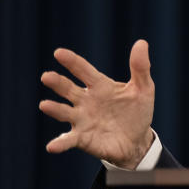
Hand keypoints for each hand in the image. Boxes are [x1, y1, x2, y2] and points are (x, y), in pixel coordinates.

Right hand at [39, 39, 155, 168]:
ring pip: (64, 112)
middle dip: (57, 83)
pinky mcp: (83, 138)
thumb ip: (140, 68)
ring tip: (45, 105)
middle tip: (47, 77)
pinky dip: (60, 143)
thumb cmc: (137, 111)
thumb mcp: (143, 89)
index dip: (72, 62)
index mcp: (99, 86)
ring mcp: (82, 120)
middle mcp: (85, 101)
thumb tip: (142, 42)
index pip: (83, 70)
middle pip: (68, 89)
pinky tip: (52, 146)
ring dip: (54, 109)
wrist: (138, 140)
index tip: (59, 53)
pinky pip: (69, 140)